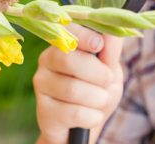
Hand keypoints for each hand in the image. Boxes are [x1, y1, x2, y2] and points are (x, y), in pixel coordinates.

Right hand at [34, 23, 123, 143]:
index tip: (99, 44)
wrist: (86, 124)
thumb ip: (110, 50)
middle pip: (69, 60)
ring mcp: (42, 85)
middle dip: (97, 73)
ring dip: (97, 97)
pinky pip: (73, 113)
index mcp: (62, 44)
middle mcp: (46, 61)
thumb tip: (112, 30)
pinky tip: (92, 115)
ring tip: (101, 100)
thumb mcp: (109, 69)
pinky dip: (92, 116)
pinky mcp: (44, 111)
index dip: (82, 36)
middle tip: (107, 80)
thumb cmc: (97, 89)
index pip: (66, 32)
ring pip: (72, 89)